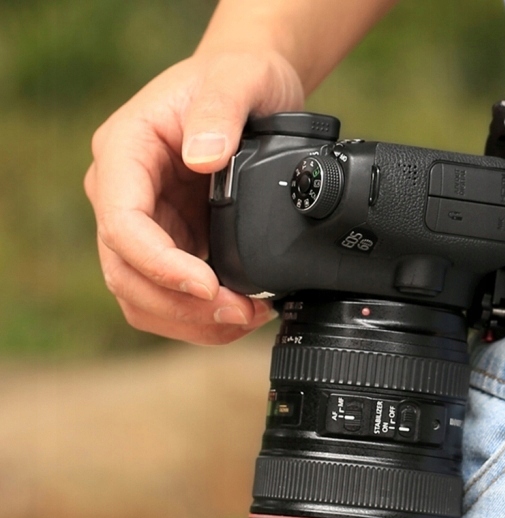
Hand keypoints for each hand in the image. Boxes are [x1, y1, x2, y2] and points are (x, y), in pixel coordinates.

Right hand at [84, 51, 303, 344]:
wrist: (252, 94)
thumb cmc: (239, 80)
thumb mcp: (238, 79)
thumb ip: (220, 111)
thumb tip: (204, 155)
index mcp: (125, 154)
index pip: (122, 225)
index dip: (161, 265)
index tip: (209, 285)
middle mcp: (125, 196)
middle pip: (126, 275)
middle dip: (182, 305)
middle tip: (241, 313)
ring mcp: (147, 227)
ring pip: (143, 298)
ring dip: (192, 321)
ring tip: (247, 317)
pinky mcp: (172, 248)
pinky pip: (170, 299)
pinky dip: (202, 318)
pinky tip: (241, 314)